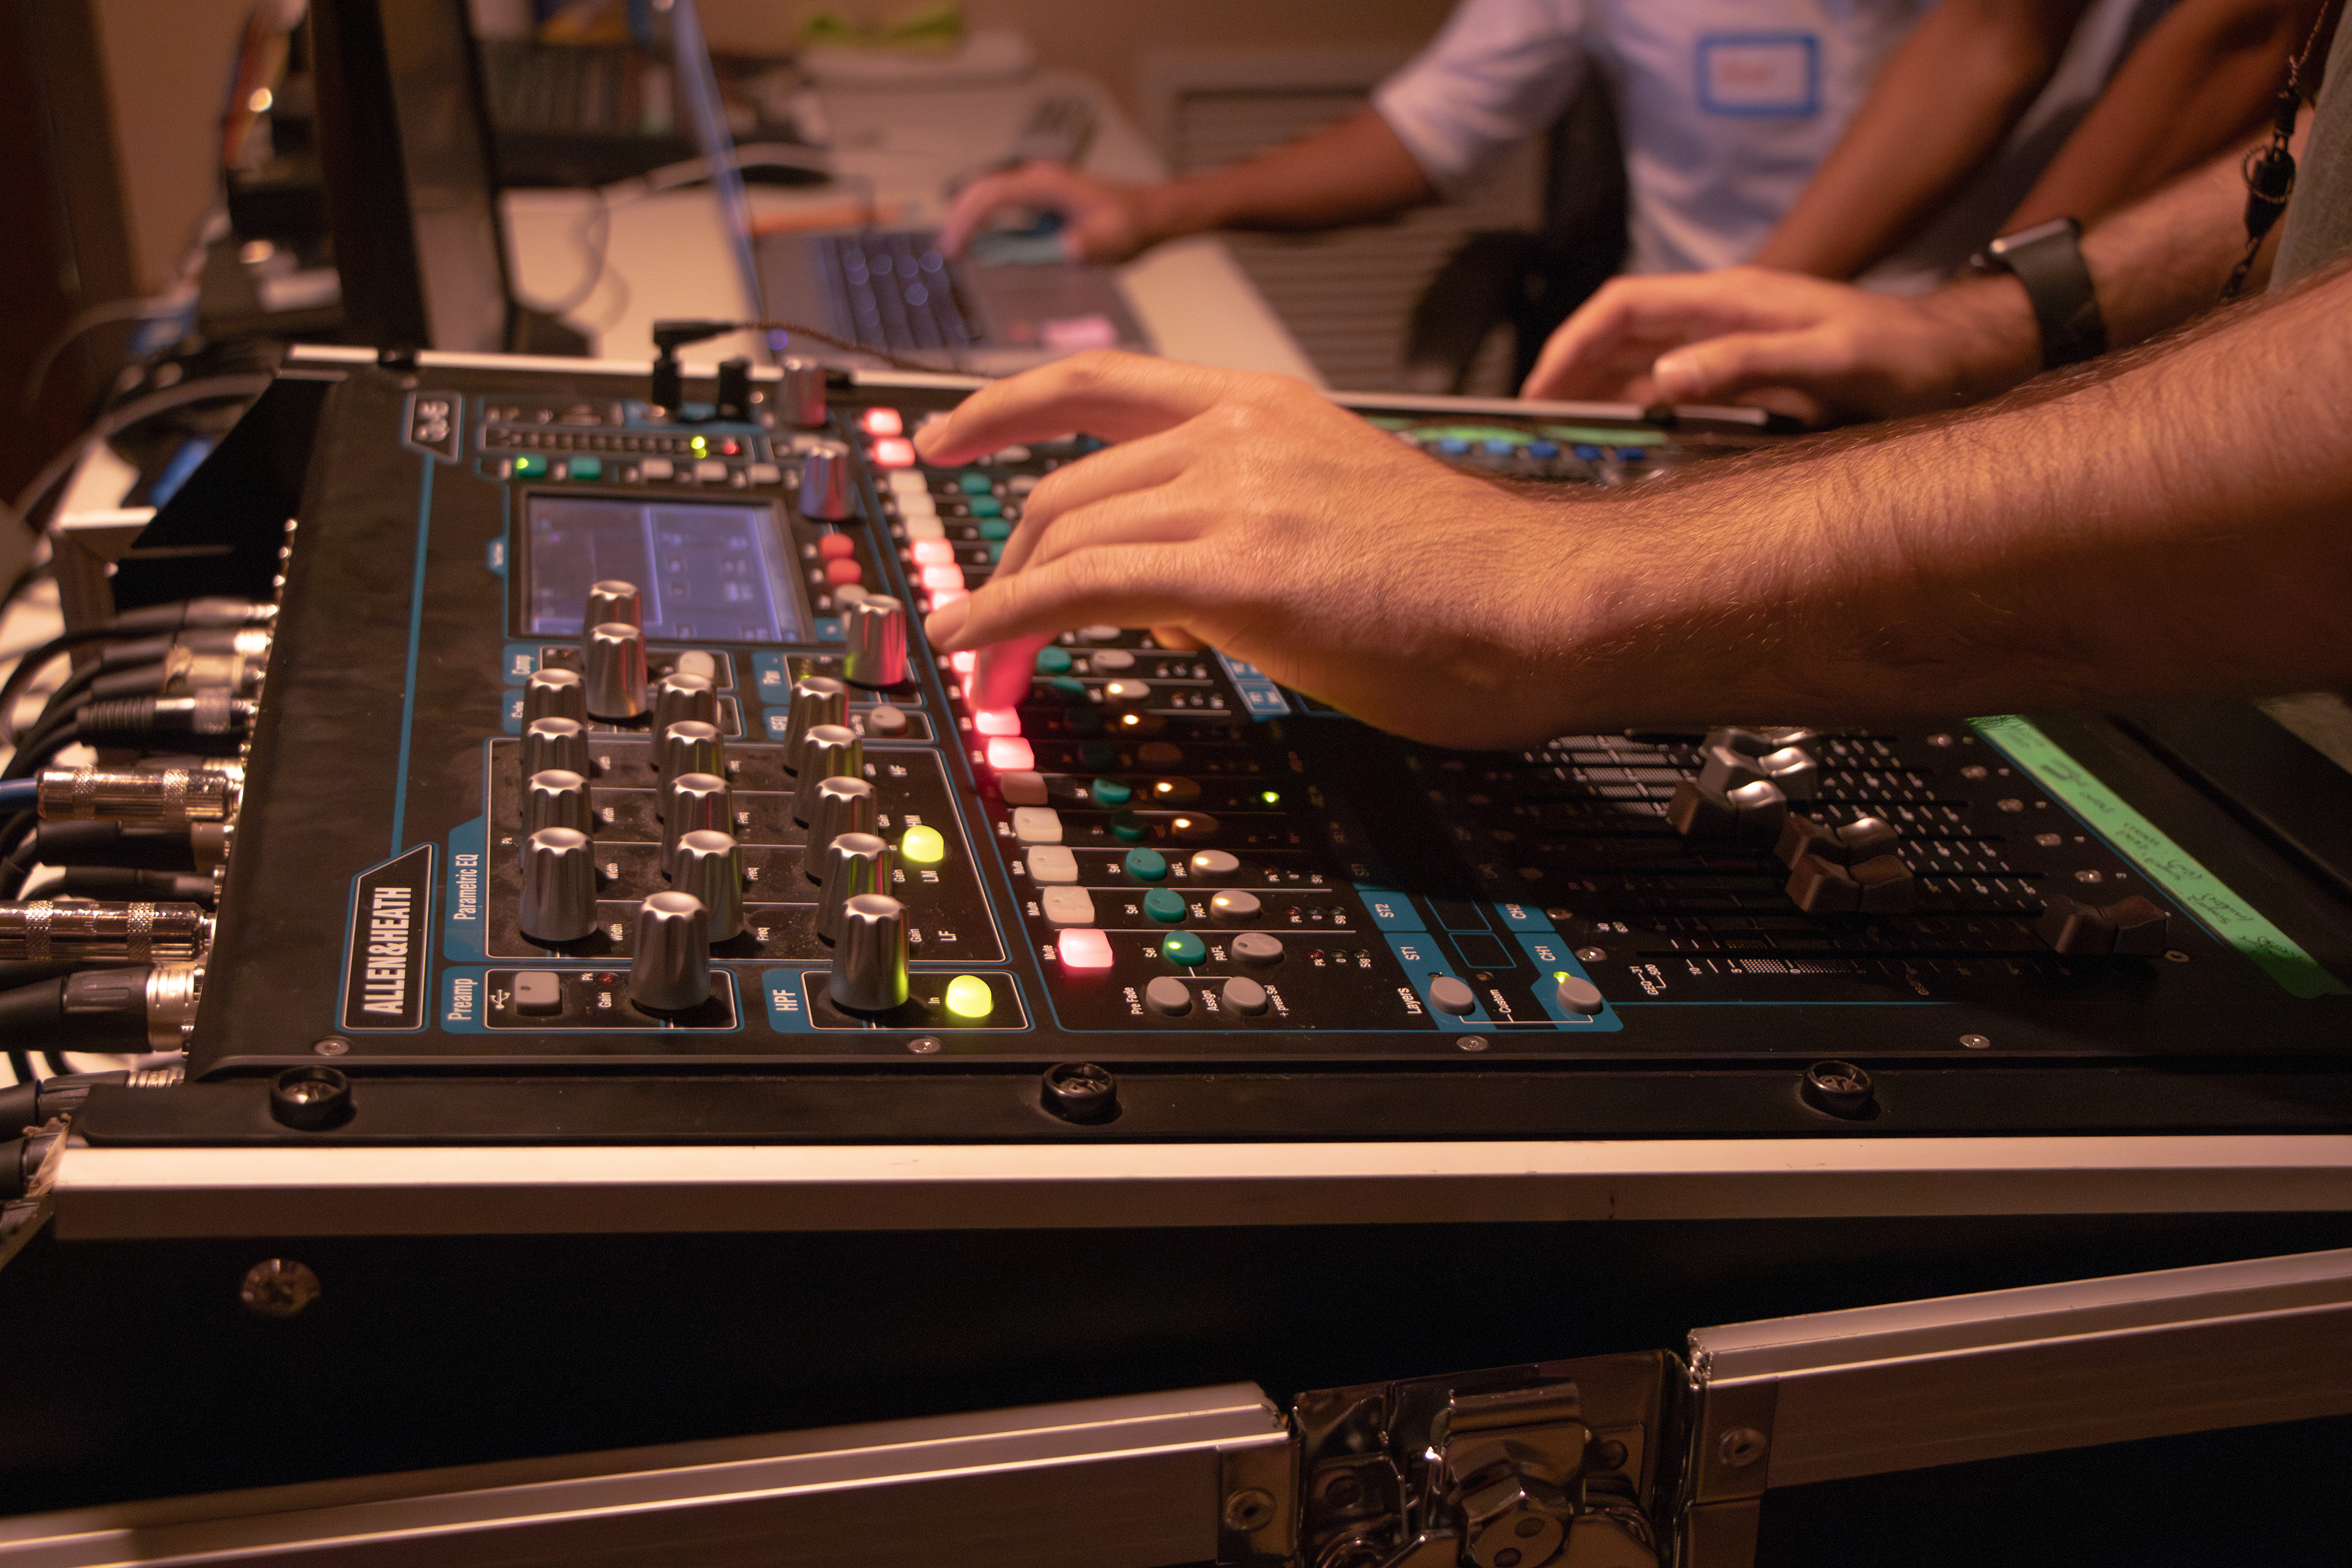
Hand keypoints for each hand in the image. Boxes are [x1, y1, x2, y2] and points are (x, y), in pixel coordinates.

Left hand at [912, 353, 1625, 748]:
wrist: (1543, 603)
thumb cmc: (1463, 581)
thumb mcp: (1334, 518)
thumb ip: (1242, 527)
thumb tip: (1166, 593)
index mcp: (1264, 407)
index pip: (1100, 383)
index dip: (1001, 407)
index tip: (944, 439)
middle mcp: (1239, 433)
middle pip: (1069, 483)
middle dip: (1007, 561)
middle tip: (982, 624)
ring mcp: (1237, 494)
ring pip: (1067, 534)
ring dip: (1005, 606)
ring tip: (985, 668)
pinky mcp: (1238, 568)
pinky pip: (1080, 586)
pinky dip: (1005, 617)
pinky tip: (974, 646)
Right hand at [938, 162, 1165, 262]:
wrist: (1149, 213)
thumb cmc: (1130, 221)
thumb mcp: (1107, 240)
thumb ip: (1080, 246)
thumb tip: (1061, 252)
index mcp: (1046, 184)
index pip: (991, 195)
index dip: (966, 220)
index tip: (955, 248)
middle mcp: (1037, 181)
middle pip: (981, 192)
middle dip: (959, 221)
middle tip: (947, 254)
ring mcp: (1037, 190)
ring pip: (989, 198)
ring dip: (970, 223)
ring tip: (957, 253)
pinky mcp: (1041, 203)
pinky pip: (1004, 210)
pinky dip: (988, 227)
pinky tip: (983, 248)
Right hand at [1519, 266, 2039, 425]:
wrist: (1954, 358)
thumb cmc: (1900, 356)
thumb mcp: (1828, 358)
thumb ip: (1746, 362)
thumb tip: (1663, 376)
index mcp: (1730, 298)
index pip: (1622, 305)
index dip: (1571, 344)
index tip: (1539, 390)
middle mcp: (1720, 314)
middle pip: (1618, 334)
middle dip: (1570, 373)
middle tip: (1536, 424)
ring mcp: (1730, 342)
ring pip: (1639, 361)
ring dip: (1598, 394)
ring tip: (1567, 436)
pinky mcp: (1744, 372)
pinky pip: (1672, 387)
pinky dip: (1637, 411)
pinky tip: (1626, 441)